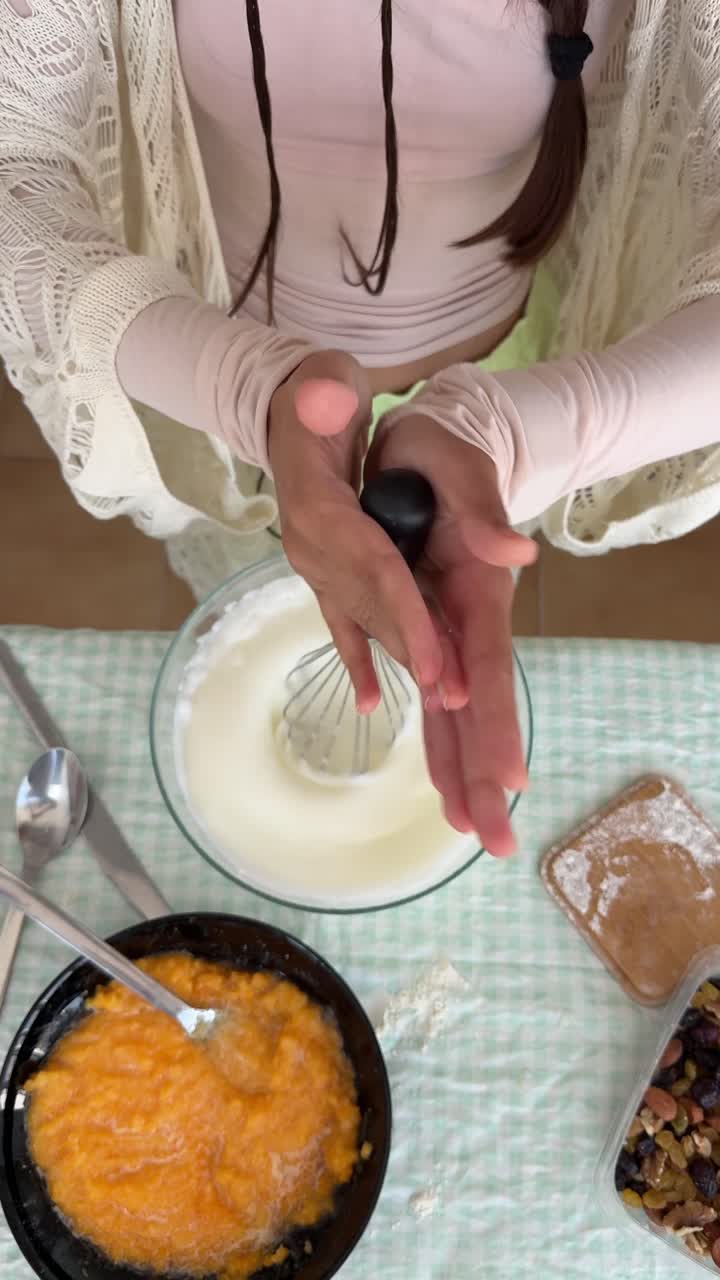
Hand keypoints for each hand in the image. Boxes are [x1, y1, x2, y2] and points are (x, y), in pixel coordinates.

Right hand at [268, 351, 443, 709]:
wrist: (287, 406)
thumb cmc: (314, 390)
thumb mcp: (325, 382)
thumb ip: (328, 396)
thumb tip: (341, 402)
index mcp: (316, 507)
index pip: (369, 566)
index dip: (403, 614)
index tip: (432, 663)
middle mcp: (310, 546)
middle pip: (372, 607)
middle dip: (412, 652)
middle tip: (452, 700)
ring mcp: (317, 564)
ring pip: (366, 618)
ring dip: (400, 658)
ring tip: (439, 706)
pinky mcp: (327, 570)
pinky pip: (345, 621)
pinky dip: (359, 659)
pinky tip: (370, 702)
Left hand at [367, 413, 537, 857]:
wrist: (432, 439)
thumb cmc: (441, 449)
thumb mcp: (455, 467)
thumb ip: (482, 512)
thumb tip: (514, 553)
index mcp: (474, 588)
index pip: (488, 665)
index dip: (494, 722)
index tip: (508, 783)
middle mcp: (465, 618)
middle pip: (476, 706)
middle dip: (482, 772)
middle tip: (494, 842)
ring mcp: (448, 627)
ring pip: (454, 709)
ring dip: (460, 766)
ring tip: (466, 825)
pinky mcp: (427, 625)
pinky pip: (430, 690)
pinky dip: (435, 732)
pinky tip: (436, 770)